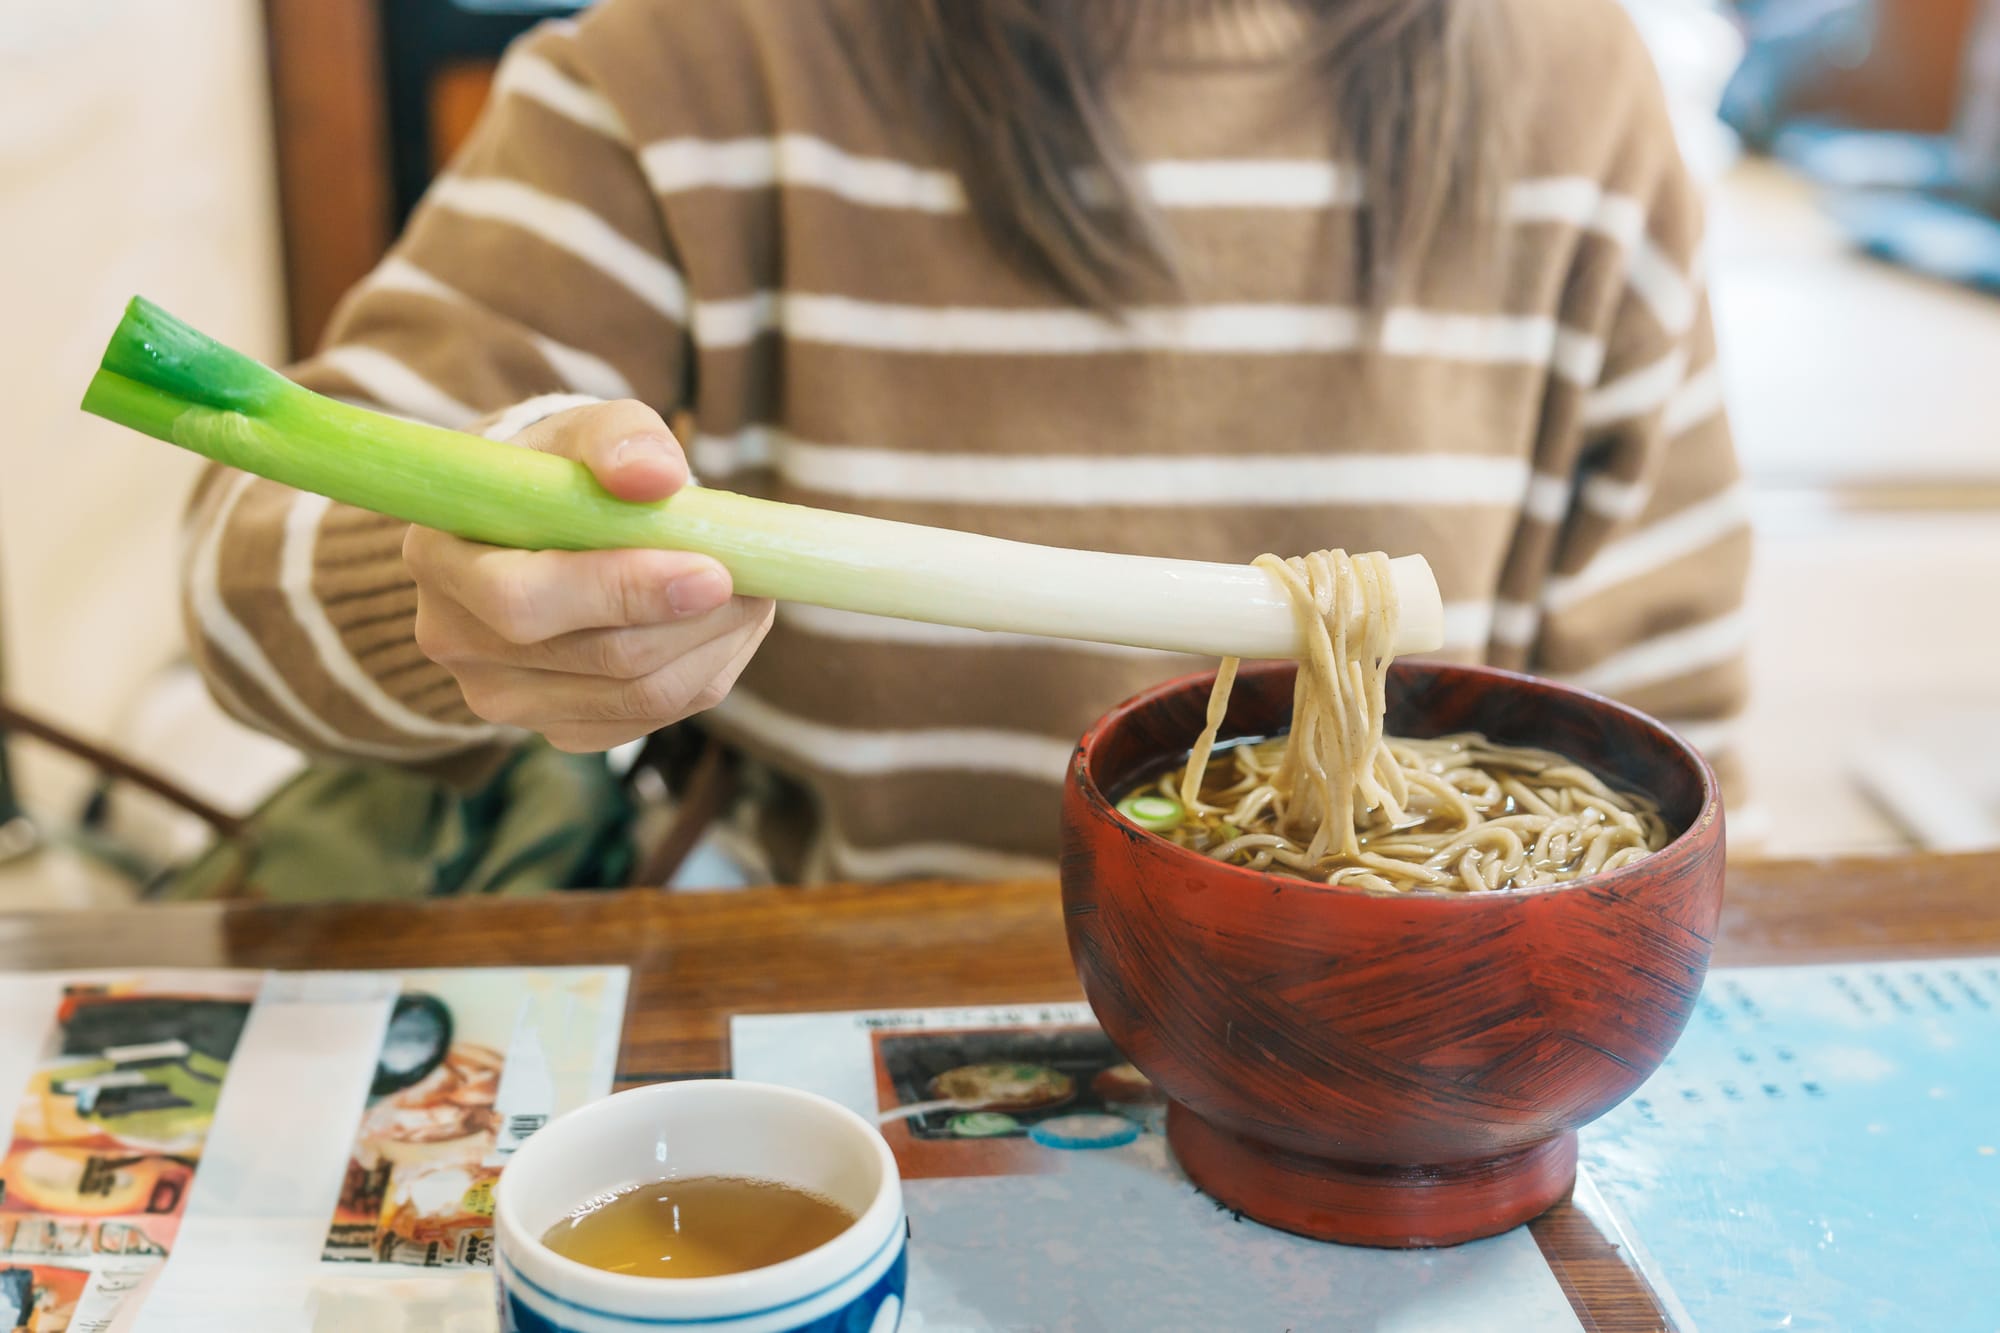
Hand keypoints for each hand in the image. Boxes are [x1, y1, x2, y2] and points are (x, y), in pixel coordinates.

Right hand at [405, 400, 772, 752]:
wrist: (535, 527)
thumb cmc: (559, 472)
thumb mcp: (580, 432)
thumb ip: (617, 437)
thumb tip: (657, 475)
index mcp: (442, 560)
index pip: (526, 601)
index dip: (625, 590)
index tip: (713, 570)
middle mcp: (457, 641)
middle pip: (599, 657)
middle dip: (696, 621)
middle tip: (756, 580)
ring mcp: (503, 697)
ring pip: (638, 697)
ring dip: (714, 647)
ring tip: (751, 594)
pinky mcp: (556, 728)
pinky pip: (649, 720)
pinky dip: (704, 673)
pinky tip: (720, 628)